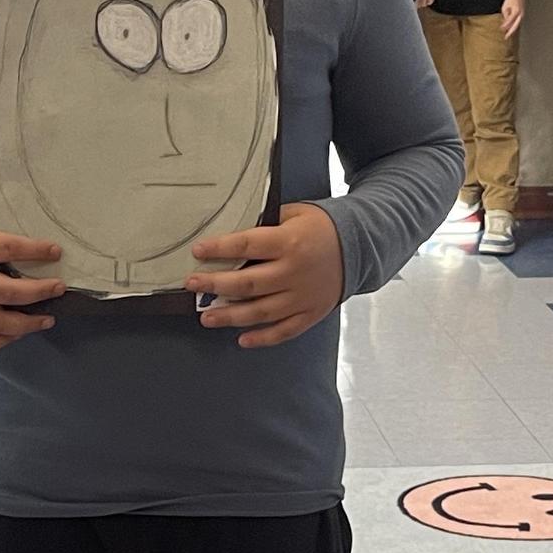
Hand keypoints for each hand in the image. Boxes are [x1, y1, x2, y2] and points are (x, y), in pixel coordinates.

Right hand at [0, 201, 63, 348]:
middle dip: (39, 292)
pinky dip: (0, 340)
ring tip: (47, 319)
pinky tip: (17, 333)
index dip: (36, 251)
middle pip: (7, 293)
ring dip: (26, 325)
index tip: (56, 252)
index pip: (9, 249)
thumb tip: (28, 230)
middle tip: (59, 288)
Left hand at [184, 201, 343, 350]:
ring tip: (207, 317)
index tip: (198, 251)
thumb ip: (267, 223)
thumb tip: (233, 234)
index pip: (247, 245)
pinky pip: (284, 330)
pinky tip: (242, 339)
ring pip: (261, 312)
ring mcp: (303, 296)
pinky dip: (262, 338)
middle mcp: (295, 272)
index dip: (219, 249)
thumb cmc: (322, 228)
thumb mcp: (296, 213)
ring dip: (230, 317)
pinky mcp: (311, 313)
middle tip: (192, 286)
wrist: (360, 245)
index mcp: (290, 242)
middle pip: (248, 283)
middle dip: (216, 285)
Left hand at [500, 0, 527, 38]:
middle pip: (515, 26)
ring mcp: (522, 14)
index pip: (509, 23)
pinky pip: (518, 22)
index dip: (505, 27)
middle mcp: (520, 14)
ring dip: (512, 30)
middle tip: (505, 38)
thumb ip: (505, 16)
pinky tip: (511, 28)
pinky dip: (515, 26)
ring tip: (508, 35)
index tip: (501, 30)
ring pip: (517, 25)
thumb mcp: (505, 7)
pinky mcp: (522, 14)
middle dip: (510, 32)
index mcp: (516, 12)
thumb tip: (504, 23)